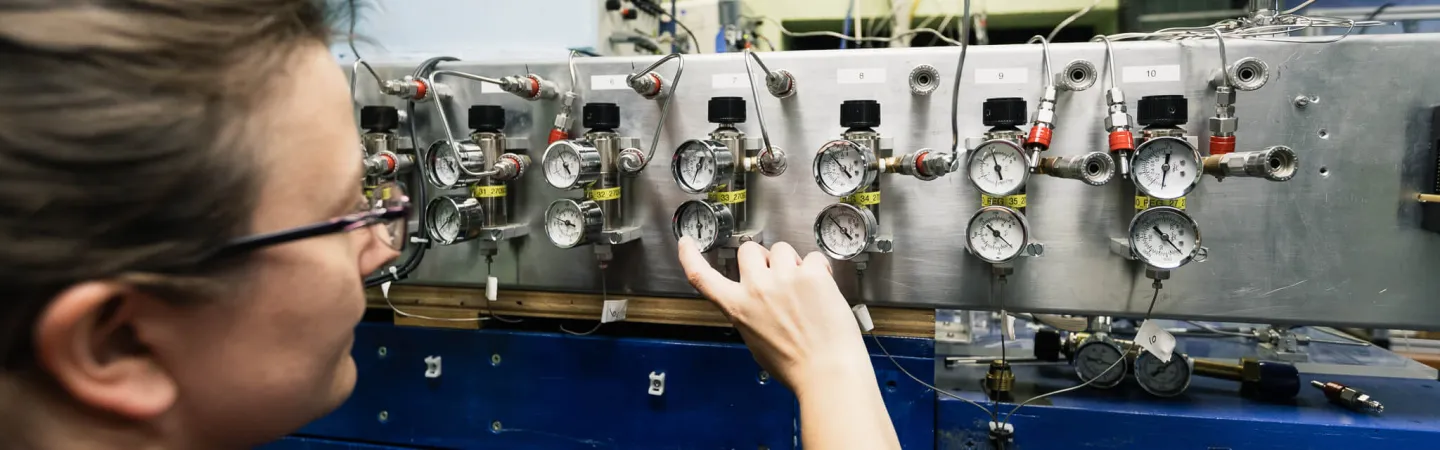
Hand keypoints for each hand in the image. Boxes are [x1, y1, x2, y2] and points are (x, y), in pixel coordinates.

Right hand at [677, 238, 871, 395]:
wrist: (826, 372)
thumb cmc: (795, 366)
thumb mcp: (756, 342)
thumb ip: (750, 313)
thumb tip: (759, 300)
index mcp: (738, 307)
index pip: (702, 277)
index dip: (690, 257)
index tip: (686, 244)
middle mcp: (757, 288)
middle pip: (748, 250)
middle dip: (762, 257)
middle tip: (777, 273)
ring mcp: (784, 278)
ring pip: (782, 249)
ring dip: (792, 263)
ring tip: (804, 287)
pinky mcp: (811, 274)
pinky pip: (813, 258)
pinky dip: (819, 269)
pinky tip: (822, 288)